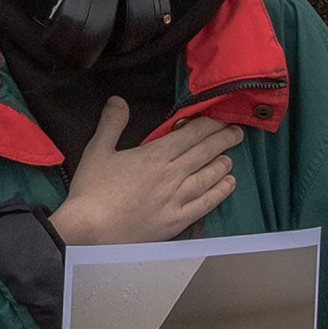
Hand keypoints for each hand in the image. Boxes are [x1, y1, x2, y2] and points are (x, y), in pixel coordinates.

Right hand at [49, 99, 240, 246]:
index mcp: (154, 155)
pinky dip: (220, 192)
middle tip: (237, 131)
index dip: (208, 124)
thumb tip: (119, 100)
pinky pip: (206, 203)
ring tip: (231, 156)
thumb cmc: (92, 190)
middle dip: (223, 139)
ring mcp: (176, 198)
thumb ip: (112, 123)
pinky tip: (228, 185)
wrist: (90, 229)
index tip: (221, 118)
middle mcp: (171, 174)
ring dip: (223, 164)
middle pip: (204, 152)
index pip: (189, 135)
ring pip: (209, 176)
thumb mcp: (97, 150)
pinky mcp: (177, 220)